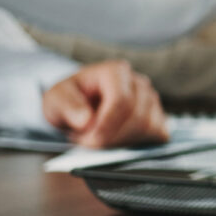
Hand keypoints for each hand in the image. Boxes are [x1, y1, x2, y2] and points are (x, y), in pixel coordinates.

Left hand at [40, 61, 167, 148]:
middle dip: (113, 137)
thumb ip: (67, 107)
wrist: (79, 107)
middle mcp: (138, 82)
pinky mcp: (159, 116)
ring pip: (149, 127)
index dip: (107, 125)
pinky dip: (138, 143)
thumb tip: (86, 121)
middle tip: (89, 142)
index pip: (122, 100)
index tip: (90, 141)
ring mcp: (152, 99)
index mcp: (115, 71)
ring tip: (101, 139)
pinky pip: (158, 134)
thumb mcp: (55, 100)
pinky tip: (118, 141)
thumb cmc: (69, 100)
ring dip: (123, 141)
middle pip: (137, 117)